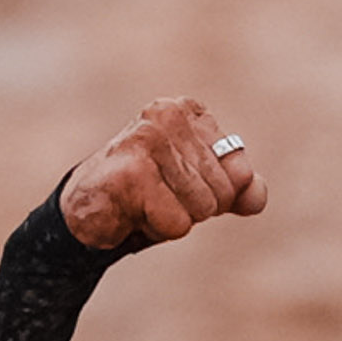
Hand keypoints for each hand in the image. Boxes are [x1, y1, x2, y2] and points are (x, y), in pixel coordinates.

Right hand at [58, 96, 269, 253]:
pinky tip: (132, 211)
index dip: (214, 193)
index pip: (240, 173)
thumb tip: (254, 192)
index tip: (178, 184)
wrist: (87, 212)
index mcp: (189, 111)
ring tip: (144, 202)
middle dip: (193, 208)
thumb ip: (239, 191)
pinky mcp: (131, 172)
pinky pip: (177, 223)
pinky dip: (157, 229)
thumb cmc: (148, 197)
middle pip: (223, 191)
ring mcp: (147, 139)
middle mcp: (168, 114)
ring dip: (173, 219)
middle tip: (157, 196)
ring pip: (201, 208)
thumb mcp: (202, 190)